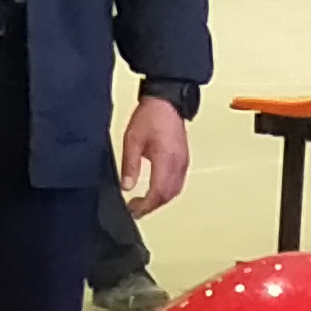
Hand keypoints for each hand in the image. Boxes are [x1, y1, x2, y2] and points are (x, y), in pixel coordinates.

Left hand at [119, 92, 189, 214]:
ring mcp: (183, 162)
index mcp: (166, 160)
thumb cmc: (151, 115)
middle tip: (136, 209)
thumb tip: (126, 186)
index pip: (158, 193)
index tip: (133, 210)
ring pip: (175, 191)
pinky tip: (156, 191)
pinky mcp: (184, 160)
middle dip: (152, 206)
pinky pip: (178, 183)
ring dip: (160, 200)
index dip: (145, 206)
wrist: (168, 100)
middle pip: (167, 196)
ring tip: (144, 203)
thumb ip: (129, 165)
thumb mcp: (132, 140)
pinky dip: (167, 192)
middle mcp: (178, 164)